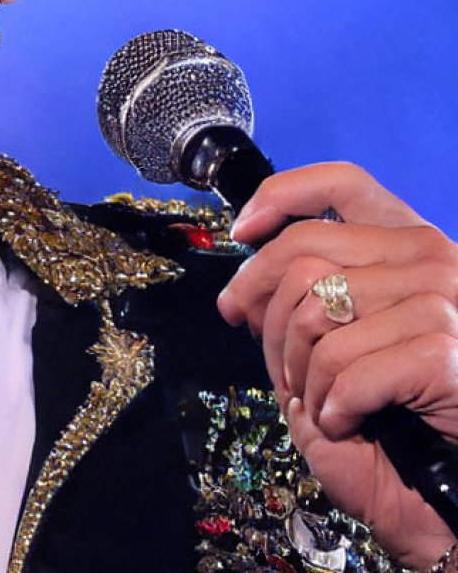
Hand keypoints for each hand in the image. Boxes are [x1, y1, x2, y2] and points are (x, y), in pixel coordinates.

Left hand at [216, 162, 457, 569]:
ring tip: (319, 401)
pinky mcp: (444, 348)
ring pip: (315, 312)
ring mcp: (442, 300)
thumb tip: (243, 290)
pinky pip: (343, 366)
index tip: (241, 231)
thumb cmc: (388, 423)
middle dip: (263, 311)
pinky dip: (329, 406)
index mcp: (408, 248)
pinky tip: (349, 424)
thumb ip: (303, 303)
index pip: (342, 183)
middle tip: (269, 357)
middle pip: (303, 254)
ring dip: (298, 371)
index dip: (279, 196)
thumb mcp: (336, 348)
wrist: (447, 495)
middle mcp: (432, 260)